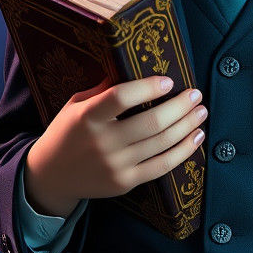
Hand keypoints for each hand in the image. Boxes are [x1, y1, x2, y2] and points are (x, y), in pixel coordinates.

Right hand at [23, 75, 206, 215]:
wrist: (51, 175)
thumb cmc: (68, 131)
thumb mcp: (77, 104)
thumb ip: (105, 90)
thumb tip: (138, 69)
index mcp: (87, 117)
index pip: (121, 98)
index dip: (148, 87)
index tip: (169, 81)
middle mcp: (102, 142)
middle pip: (151, 122)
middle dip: (180, 106)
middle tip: (196, 94)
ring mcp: (115, 165)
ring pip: (161, 143)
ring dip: (187, 125)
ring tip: (201, 111)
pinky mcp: (125, 182)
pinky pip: (162, 166)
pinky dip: (184, 151)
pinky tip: (196, 137)